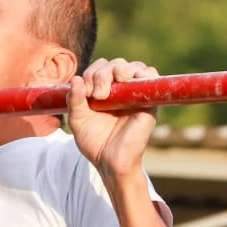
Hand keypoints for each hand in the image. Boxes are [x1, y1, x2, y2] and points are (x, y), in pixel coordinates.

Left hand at [67, 58, 159, 177]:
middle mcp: (121, 90)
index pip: (100, 67)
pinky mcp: (148, 102)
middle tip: (97, 95)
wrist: (110, 162)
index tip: (85, 92)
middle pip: (115, 64)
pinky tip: (126, 81)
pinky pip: (152, 76)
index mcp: (104, 91)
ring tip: (108, 90)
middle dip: (101, 73)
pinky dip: (141, 72)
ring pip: (133, 66)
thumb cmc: (94, 142)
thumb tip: (76, 79)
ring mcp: (135, 95)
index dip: (91, 73)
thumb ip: (74, 100)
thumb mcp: (77, 119)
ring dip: (119, 70)